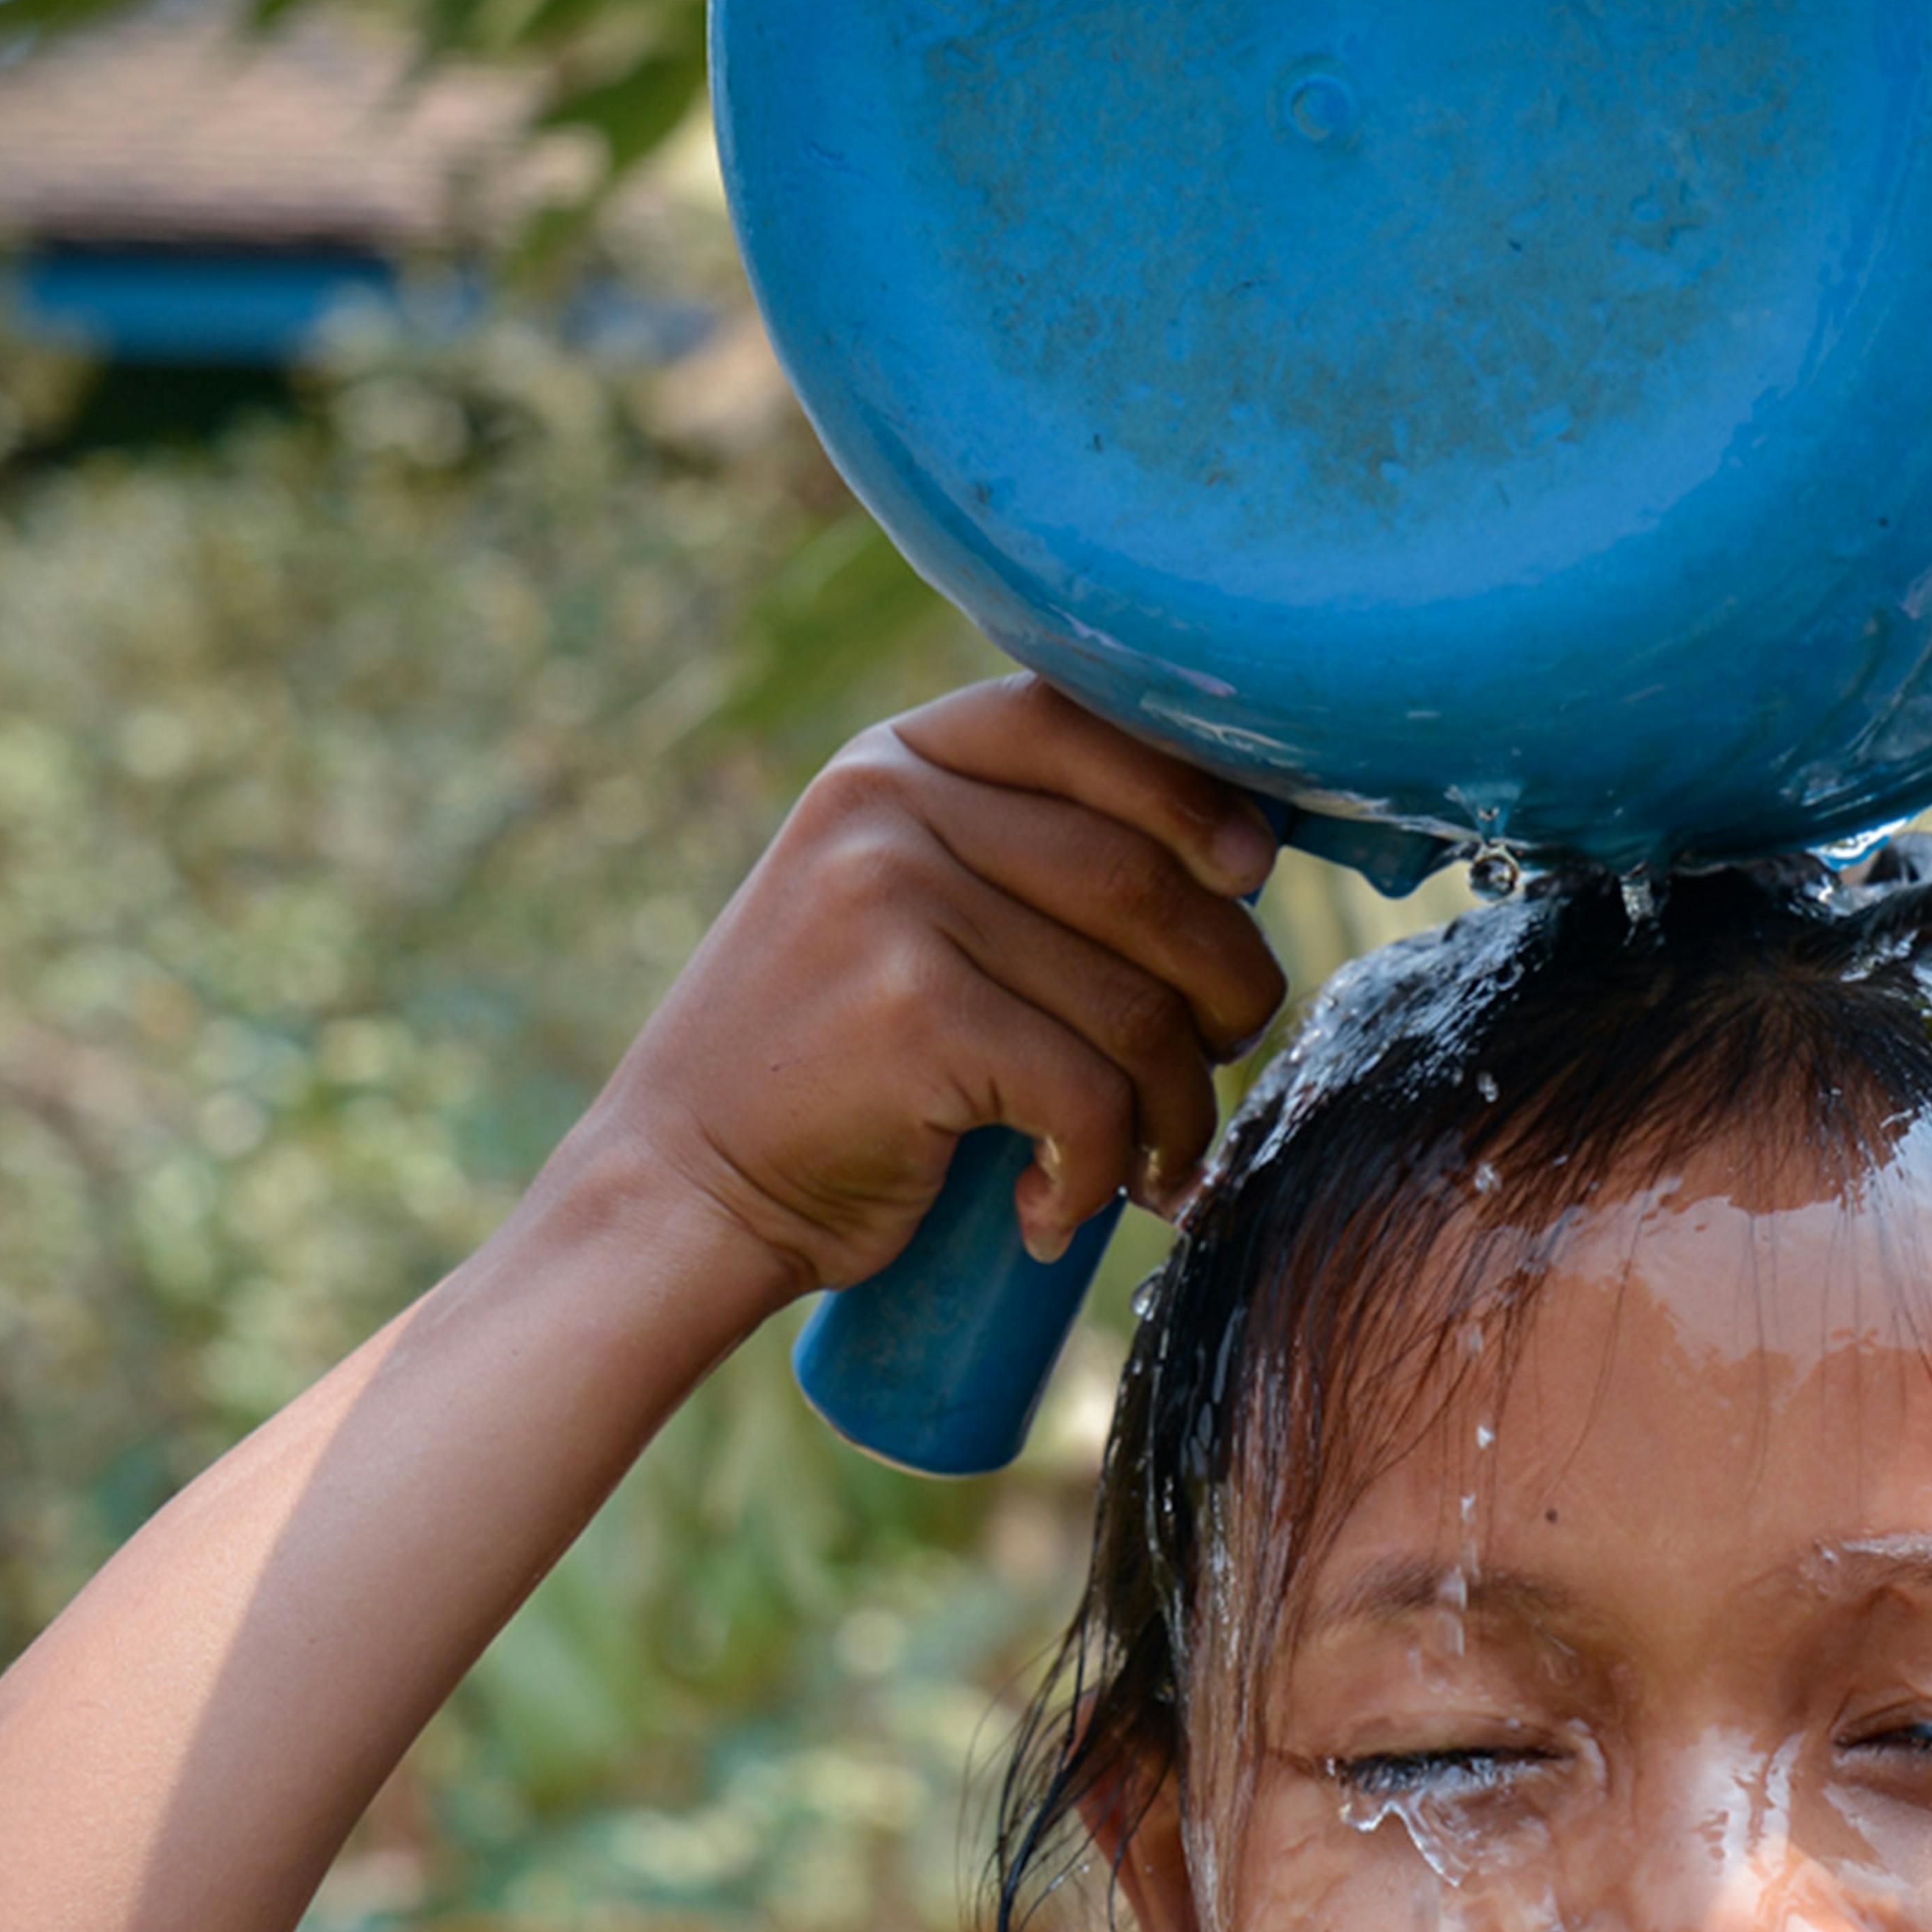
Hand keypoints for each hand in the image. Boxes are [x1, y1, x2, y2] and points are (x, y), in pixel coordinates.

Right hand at [560, 678, 1289, 1300]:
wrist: (680, 1190)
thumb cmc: (824, 1069)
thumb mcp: (896, 907)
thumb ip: (1013, 851)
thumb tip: (1241, 847)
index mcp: (893, 761)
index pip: (1085, 721)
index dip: (1197, 795)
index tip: (1250, 870)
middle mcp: (890, 809)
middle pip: (1144, 878)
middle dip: (1225, 986)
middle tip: (1216, 1059)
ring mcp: (894, 903)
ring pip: (1135, 1004)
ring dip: (1182, 1106)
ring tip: (1157, 1160)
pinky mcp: (913, 1014)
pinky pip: (1089, 1093)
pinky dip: (1105, 1172)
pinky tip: (1060, 1210)